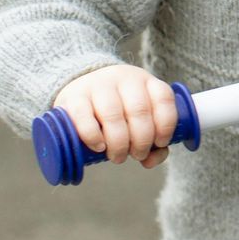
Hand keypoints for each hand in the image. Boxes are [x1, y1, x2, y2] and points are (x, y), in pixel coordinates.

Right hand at [52, 65, 177, 167]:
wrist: (81, 93)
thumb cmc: (118, 112)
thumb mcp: (138, 119)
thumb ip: (152, 142)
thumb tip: (150, 161)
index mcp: (146, 81)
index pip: (163, 98)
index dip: (165, 125)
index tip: (160, 143)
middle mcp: (124, 78)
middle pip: (139, 111)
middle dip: (142, 141)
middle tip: (137, 155)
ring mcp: (97, 84)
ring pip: (112, 115)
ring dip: (119, 143)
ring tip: (118, 157)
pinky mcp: (73, 96)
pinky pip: (84, 116)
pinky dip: (93, 136)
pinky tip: (99, 147)